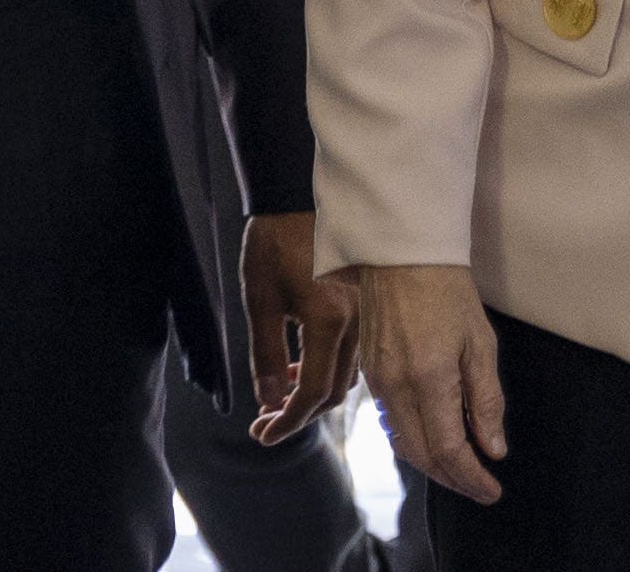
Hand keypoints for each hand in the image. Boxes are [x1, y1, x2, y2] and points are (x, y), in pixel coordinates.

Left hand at [243, 211, 359, 442]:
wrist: (300, 194)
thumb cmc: (276, 240)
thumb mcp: (260, 300)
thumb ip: (266, 356)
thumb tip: (270, 403)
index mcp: (328, 320)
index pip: (313, 393)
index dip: (287, 421)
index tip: (262, 435)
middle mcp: (357, 322)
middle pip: (335, 392)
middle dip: (299, 413)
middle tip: (265, 422)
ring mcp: (368, 315)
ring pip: (347, 375)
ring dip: (314, 392)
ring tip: (280, 394)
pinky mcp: (369, 307)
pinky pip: (353, 354)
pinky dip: (328, 369)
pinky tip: (303, 365)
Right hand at [351, 263, 505, 503]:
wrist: (400, 252)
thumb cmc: (446, 290)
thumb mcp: (480, 342)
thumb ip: (486, 400)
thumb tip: (493, 449)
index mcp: (428, 378)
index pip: (449, 451)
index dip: (472, 479)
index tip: (492, 490)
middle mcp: (395, 387)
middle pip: (422, 456)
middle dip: (453, 479)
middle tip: (480, 486)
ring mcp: (377, 381)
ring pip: (402, 443)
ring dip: (432, 464)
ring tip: (461, 468)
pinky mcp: (368, 372)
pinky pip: (389, 422)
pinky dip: (413, 440)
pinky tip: (434, 437)